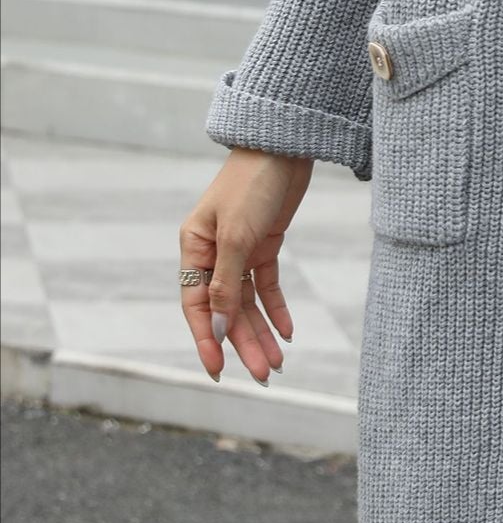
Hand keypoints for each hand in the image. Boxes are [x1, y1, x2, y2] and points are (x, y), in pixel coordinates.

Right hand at [179, 149, 312, 383]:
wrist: (285, 146)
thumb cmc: (252, 184)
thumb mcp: (237, 235)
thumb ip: (227, 283)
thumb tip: (219, 328)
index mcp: (193, 247)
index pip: (197, 305)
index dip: (208, 340)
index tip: (219, 371)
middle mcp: (212, 252)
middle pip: (226, 309)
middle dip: (244, 343)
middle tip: (263, 376)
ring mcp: (240, 249)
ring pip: (248, 302)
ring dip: (261, 332)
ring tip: (277, 363)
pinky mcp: (265, 244)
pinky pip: (267, 285)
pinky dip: (277, 308)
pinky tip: (288, 332)